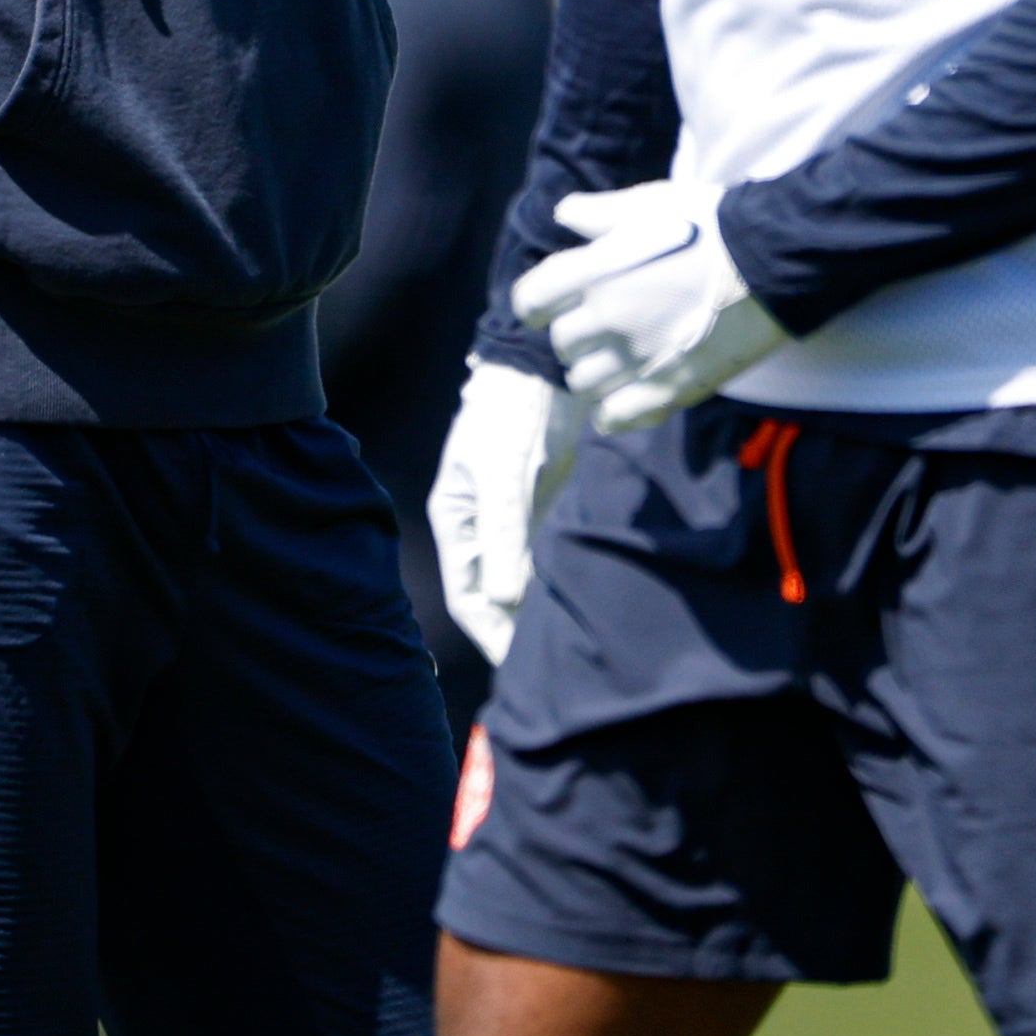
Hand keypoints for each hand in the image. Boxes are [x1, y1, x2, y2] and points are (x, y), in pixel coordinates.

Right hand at [429, 359, 581, 663]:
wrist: (546, 369)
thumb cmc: (513, 417)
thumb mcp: (505, 477)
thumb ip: (504, 537)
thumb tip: (502, 601)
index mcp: (458, 523)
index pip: (469, 597)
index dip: (491, 634)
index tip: (520, 666)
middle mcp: (481, 529)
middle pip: (494, 597)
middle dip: (515, 631)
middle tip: (551, 666)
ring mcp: (513, 520)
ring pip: (522, 582)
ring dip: (538, 611)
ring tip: (567, 645)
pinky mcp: (542, 510)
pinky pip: (545, 560)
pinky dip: (555, 584)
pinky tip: (578, 604)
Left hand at [513, 182, 790, 431]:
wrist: (772, 260)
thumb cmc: (711, 224)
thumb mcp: (650, 203)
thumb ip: (599, 213)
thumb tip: (563, 215)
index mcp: (595, 271)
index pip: (531, 300)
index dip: (534, 306)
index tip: (545, 309)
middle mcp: (607, 316)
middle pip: (562, 343)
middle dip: (577, 337)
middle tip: (603, 330)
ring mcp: (636, 357)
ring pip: (583, 382)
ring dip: (594, 374)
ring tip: (619, 363)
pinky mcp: (667, 389)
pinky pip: (614, 416)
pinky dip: (612, 412)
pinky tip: (624, 400)